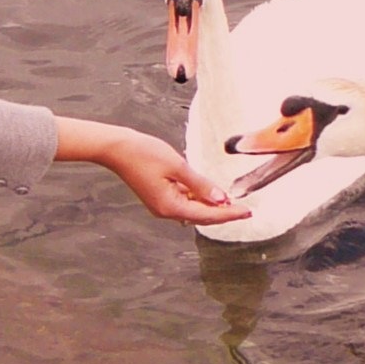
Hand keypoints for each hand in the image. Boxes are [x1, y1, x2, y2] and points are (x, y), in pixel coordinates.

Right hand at [53, 118, 250, 227]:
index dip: (229, 214)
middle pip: (201, 216)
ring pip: (192, 209)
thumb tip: (220, 198)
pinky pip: (183, 201)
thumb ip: (200, 184)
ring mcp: (161, 204)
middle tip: (244, 209)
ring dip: (210, 205)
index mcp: (170, 206)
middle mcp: (165, 210)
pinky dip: (197, 198)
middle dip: (222, 212)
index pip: (207, 215)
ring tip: (231, 201)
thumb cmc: (143, 153)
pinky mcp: (158, 196)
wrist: (116, 147)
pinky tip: (207, 192)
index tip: (247, 212)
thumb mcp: (176, 166)